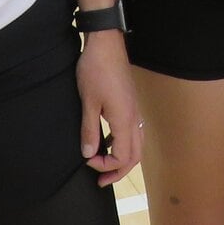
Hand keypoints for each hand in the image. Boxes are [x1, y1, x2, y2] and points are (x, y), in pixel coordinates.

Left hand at [76, 30, 141, 185]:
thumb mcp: (88, 102)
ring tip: (105, 166)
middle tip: (101, 181)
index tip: (87, 160)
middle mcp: (134, 119)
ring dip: (122, 159)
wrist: (106, 43)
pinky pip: (132, 132)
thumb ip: (90, 130)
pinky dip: (122, 144)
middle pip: (134, 156)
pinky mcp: (131, 104)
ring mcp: (134, 111)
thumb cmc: (96, 70)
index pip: (122, 157)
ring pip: (136, 145)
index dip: (104, 165)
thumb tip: (89, 154)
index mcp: (124, 120)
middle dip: (118, 171)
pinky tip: (107, 141)